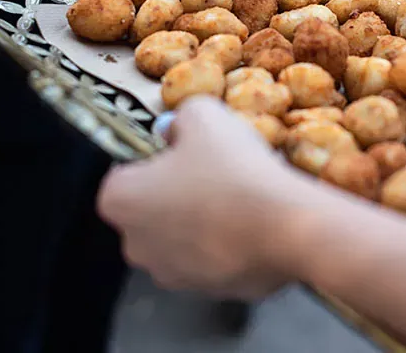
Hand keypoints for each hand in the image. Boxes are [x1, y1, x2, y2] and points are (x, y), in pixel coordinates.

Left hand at [96, 97, 308, 298]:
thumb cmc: (233, 169)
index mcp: (120, 200)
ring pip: (181, 237)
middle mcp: (135, 245)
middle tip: (213, 170)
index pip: (124, 171)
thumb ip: (180, 116)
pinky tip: (253, 224)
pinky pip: (211, 260)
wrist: (286, 227)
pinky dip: (226, 245)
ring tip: (239, 197)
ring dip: (200, 220)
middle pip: (150, 208)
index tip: (185, 148)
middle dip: (175, 191)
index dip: (155, 156)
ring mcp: (172, 274)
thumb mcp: (203, 114)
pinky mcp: (208, 292)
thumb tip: (176, 128)